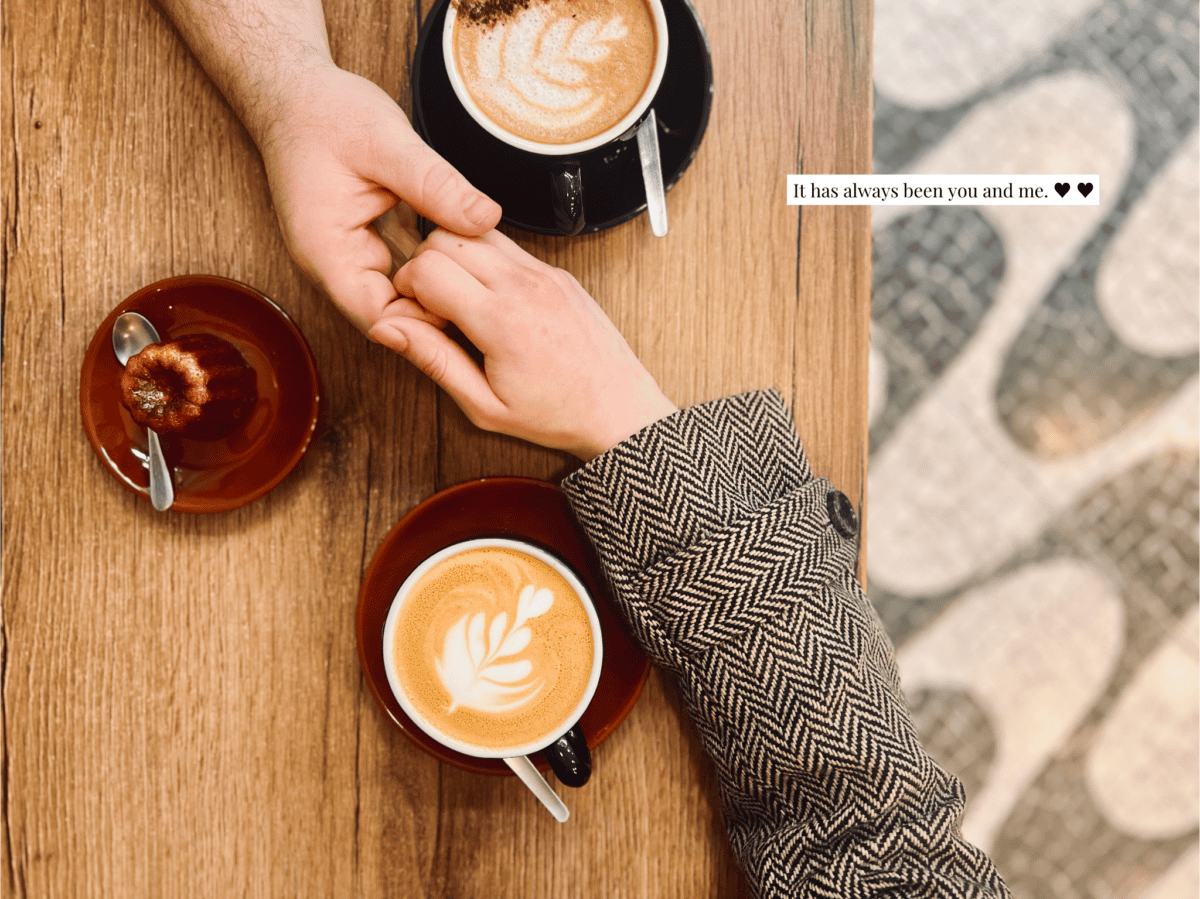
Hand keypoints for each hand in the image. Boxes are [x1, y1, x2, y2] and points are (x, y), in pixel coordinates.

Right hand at [256, 64, 501, 331]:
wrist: (295, 95)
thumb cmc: (326, 114)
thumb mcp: (386, 142)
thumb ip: (435, 184)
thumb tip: (485, 219)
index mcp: (327, 253)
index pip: (379, 319)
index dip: (425, 322)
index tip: (469, 302)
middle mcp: (335, 266)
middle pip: (393, 316)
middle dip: (438, 309)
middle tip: (488, 294)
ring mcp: (350, 256)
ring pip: (402, 295)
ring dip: (439, 288)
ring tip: (483, 279)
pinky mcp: (366, 243)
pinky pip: (404, 270)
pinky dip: (434, 264)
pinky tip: (466, 254)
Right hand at [369, 229, 676, 459]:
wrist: (618, 408)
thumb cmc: (557, 414)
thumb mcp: (484, 406)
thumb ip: (433, 360)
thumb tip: (389, 329)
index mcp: (501, 320)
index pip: (426, 268)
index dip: (407, 291)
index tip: (417, 319)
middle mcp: (524, 285)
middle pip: (444, 238)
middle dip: (425, 268)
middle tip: (435, 310)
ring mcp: (544, 273)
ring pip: (475, 232)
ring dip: (456, 258)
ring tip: (463, 303)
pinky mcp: (557, 271)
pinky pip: (507, 246)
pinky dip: (486, 262)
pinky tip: (490, 301)